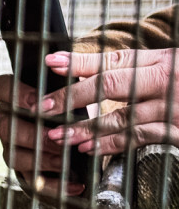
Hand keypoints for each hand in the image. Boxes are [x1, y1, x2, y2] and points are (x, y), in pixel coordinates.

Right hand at [0, 74, 82, 195]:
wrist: (81, 138)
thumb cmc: (74, 106)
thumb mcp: (73, 89)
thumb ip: (67, 79)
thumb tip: (62, 63)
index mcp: (15, 97)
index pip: (2, 87)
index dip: (16, 94)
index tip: (38, 101)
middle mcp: (8, 122)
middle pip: (5, 126)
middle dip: (32, 133)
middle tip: (57, 136)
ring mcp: (13, 148)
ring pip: (13, 155)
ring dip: (40, 158)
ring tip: (66, 160)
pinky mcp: (26, 171)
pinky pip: (33, 182)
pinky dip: (56, 185)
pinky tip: (77, 184)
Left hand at [42, 48, 178, 154]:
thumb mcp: (169, 66)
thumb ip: (135, 68)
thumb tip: (87, 68)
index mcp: (162, 61)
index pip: (113, 60)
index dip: (80, 63)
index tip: (51, 63)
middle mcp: (164, 82)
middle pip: (111, 85)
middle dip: (72, 96)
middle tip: (43, 107)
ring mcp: (171, 108)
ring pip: (121, 118)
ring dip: (86, 128)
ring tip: (59, 136)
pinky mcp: (178, 131)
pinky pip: (139, 139)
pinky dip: (111, 144)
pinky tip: (89, 149)